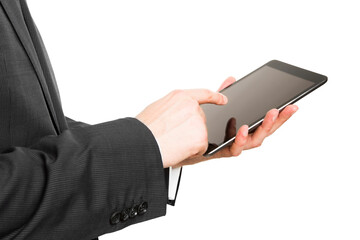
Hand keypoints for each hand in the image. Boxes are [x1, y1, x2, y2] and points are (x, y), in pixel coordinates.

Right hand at [136, 89, 226, 167]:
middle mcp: (191, 105)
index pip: (203, 94)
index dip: (215, 96)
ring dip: (190, 141)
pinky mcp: (202, 136)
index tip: (223, 99)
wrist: (140, 143)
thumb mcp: (158, 108)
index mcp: (180, 96)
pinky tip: (178, 148)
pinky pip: (201, 147)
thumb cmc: (144, 130)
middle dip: (191, 130)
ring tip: (172, 141)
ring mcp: (198, 120)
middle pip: (200, 120)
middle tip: (173, 135)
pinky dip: (191, 152)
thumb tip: (180, 113)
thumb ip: (174, 107)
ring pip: (201, 135)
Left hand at [174, 77, 298, 166]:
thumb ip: (221, 94)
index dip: (278, 114)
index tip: (290, 103)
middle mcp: (236, 138)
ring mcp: (229, 146)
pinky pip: (234, 149)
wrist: (168, 143)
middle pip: (263, 130)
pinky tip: (243, 128)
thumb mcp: (210, 107)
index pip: (261, 120)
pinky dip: (241, 139)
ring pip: (253, 141)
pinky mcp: (219, 153)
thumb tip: (232, 80)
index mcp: (238, 126)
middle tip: (289, 108)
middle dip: (279, 120)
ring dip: (265, 127)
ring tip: (272, 114)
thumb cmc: (189, 127)